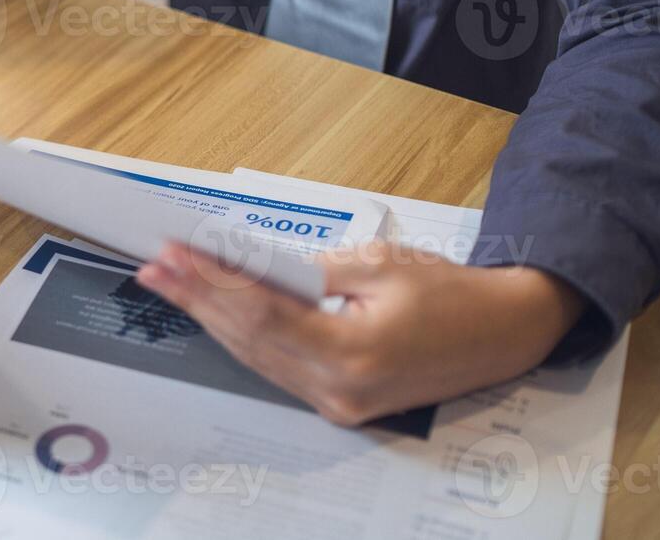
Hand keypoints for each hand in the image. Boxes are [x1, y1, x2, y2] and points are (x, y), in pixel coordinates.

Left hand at [136, 239, 584, 425]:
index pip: (259, 312)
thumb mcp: (378, 264)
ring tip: (173, 284)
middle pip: (248, 339)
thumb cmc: (450, 294)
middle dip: (198, 299)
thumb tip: (249, 267)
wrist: (501, 332)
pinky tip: (216, 311)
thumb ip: (309, 271)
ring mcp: (339, 404)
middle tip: (157, 267)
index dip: (210, 282)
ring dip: (212, 318)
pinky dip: (244, 336)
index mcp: (354, 351)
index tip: (175, 255)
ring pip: (256, 357)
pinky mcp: (340, 404)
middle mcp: (341, 389)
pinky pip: (277, 367)